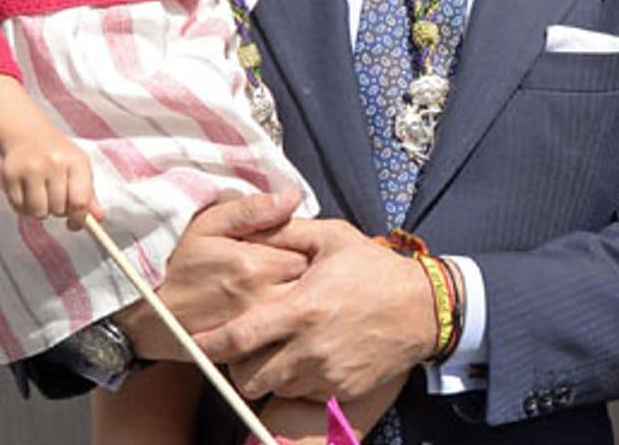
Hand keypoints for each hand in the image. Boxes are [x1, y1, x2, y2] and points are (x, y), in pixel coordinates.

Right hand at [0, 72, 99, 229]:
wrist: (27, 135)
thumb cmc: (58, 156)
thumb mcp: (78, 168)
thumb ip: (89, 195)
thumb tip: (98, 219)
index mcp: (75, 162)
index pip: (80, 200)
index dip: (79, 218)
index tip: (75, 222)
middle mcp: (53, 163)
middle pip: (59, 209)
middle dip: (59, 210)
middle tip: (55, 198)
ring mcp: (30, 169)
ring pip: (38, 212)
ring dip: (41, 211)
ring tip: (41, 196)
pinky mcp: (10, 175)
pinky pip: (19, 208)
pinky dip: (24, 208)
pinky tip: (27, 194)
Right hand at [111, 189, 307, 361]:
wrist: (141, 312)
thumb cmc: (174, 262)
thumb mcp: (207, 223)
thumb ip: (252, 210)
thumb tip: (292, 197)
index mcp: (254, 264)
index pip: (309, 252)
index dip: (308, 245)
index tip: (300, 243)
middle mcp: (260, 300)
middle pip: (312, 285)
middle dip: (313, 274)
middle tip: (302, 265)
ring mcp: (256, 329)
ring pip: (301, 313)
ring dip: (302, 299)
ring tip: (290, 287)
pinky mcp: (249, 350)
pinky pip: (284, 337)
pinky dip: (286, 325)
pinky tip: (277, 312)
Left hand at [197, 219, 434, 400]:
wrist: (424, 309)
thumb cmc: (376, 270)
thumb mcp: (334, 239)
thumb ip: (289, 230)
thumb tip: (254, 221)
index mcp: (302, 308)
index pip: (239, 337)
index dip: (209, 345)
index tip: (194, 343)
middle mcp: (310, 347)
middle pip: (249, 376)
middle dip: (237, 367)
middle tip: (243, 349)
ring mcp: (327, 373)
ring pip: (275, 388)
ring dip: (269, 375)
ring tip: (281, 350)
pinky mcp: (342, 390)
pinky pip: (304, 396)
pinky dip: (298, 383)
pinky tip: (309, 359)